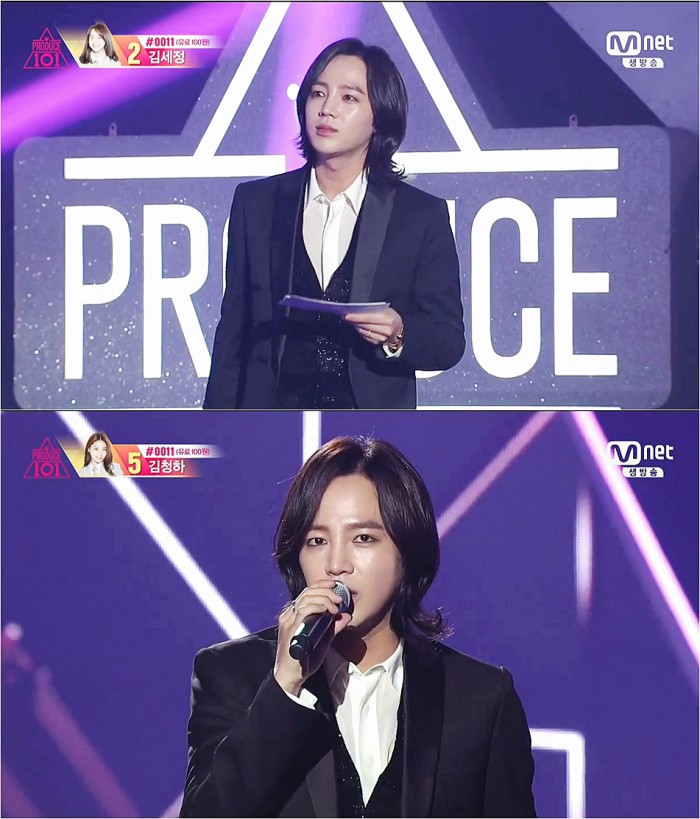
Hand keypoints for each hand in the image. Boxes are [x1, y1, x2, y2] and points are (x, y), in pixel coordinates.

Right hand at [273, 579, 352, 695]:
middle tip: (339, 598)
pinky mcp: (290, 628)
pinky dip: (318, 607)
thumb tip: (346, 615)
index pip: (307, 591)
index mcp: (294, 614)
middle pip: (307, 592)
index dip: (321, 585)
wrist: (292, 677)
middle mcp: (289, 614)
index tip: (335, 585)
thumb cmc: (305, 660)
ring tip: (336, 606)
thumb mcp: (324, 640)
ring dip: (324, 598)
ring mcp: (288, 620)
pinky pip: (304, 610)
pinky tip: (328, 611)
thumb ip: (333, 627)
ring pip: (306, 598)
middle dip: (326, 591)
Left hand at [343, 308, 402, 346]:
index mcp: (388, 318)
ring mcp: (383, 338)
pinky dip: (361, 331)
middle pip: (365, 325)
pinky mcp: (378, 343)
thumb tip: (357, 310)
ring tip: (351, 321)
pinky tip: (358, 327)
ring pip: (364, 332)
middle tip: (345, 317)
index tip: (347, 315)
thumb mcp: (386, 310)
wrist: (399, 329)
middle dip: (354, 321)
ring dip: (356, 326)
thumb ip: (373, 310)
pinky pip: (366, 337)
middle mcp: (386, 329)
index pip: (369, 318)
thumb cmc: (390, 316)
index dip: (357, 317)